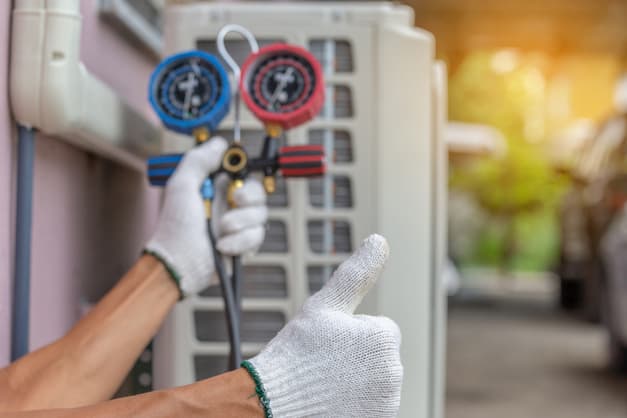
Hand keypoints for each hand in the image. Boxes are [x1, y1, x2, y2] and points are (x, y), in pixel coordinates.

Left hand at [145, 137, 267, 295]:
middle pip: (259, 192)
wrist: (179, 263)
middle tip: (236, 200)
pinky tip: (223, 246)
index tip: (238, 174)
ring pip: (261, 214)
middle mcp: (230, 205)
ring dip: (241, 221)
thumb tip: (219, 143)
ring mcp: (239, 225)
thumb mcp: (181, 186)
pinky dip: (240, 241)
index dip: (245, 171)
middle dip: (250, 196)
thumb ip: (198, 161)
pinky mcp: (244, 244)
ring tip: (221, 229)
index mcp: (217, 189)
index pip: (242, 173)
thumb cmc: (175, 227)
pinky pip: (257, 236)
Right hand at [243, 234, 402, 417]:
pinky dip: (356, 405)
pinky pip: (371, 405)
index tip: (329, 345)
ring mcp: (388, 403)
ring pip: (374, 381)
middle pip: (377, 356)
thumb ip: (357, 273)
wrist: (272, 404)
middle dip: (356, 358)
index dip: (351, 333)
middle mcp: (394, 372)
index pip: (378, 329)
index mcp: (385, 337)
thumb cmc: (296, 352)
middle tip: (325, 364)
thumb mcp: (325, 305)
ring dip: (356, 381)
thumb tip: (379, 240)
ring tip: (326, 383)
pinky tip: (333, 402)